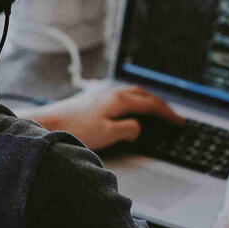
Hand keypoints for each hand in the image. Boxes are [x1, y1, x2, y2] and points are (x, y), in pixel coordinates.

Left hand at [31, 84, 182, 150]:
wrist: (49, 123)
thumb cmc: (75, 129)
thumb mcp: (108, 134)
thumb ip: (128, 130)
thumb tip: (139, 127)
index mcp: (120, 100)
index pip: (151, 104)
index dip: (168, 114)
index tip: (179, 122)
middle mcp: (112, 93)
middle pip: (144, 95)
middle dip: (161, 105)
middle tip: (172, 116)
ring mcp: (103, 93)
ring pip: (133, 93)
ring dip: (147, 101)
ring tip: (155, 111)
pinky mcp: (94, 98)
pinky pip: (122, 95)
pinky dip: (134, 101)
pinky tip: (129, 108)